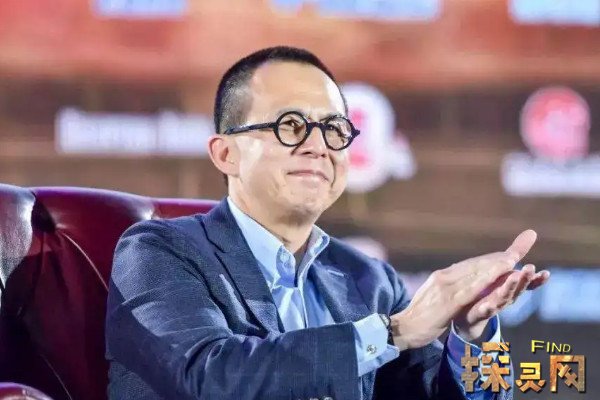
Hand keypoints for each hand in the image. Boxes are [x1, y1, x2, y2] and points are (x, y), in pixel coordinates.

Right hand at [390, 230, 543, 349]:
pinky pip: (470, 289)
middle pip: (474, 265)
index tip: (505, 255)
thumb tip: (456, 281)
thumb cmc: (418, 316)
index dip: (488, 260)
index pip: (468, 265)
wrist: (402, 329)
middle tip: (515, 252)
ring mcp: (444, 289)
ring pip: (474, 274)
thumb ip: (445, 288)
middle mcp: (443, 278)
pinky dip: (484, 280)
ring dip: (493, 266)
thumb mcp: (432, 297)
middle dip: (495, 258)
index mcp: (440, 277)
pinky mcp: (447, 302)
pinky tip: (496, 277)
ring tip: (512, 258)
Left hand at [453, 232, 549, 340]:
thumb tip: (532, 232)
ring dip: (508, 289)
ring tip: (513, 278)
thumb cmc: (490, 289)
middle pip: (516, 288)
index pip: (527, 281)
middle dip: (524, 279)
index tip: (546, 274)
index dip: (536, 279)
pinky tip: (486, 305)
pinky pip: (483, 311)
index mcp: (510, 285)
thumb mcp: (502, 269)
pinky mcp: (478, 312)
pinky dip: (486, 308)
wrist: (469, 315)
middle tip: (530, 268)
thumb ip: (516, 253)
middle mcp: (505, 296)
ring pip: (502, 298)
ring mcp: (492, 305)